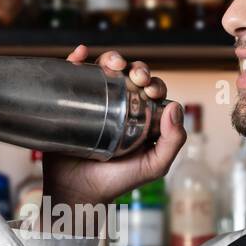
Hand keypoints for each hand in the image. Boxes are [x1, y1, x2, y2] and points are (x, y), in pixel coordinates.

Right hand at [42, 45, 185, 209]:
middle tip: (137, 77)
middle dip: (137, 69)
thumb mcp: (154, 166)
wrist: (78, 192)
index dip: (154, 83)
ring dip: (112, 58)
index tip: (150, 90)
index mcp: (140, 117)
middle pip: (130, 76)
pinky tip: (81, 53)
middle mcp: (118, 106)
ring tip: (113, 63)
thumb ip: (173, 142)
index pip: (151, 91)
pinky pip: (74, 76)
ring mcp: (93, 103)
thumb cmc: (118, 181)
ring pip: (105, 71)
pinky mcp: (70, 103)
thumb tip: (175, 107)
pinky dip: (77, 59)